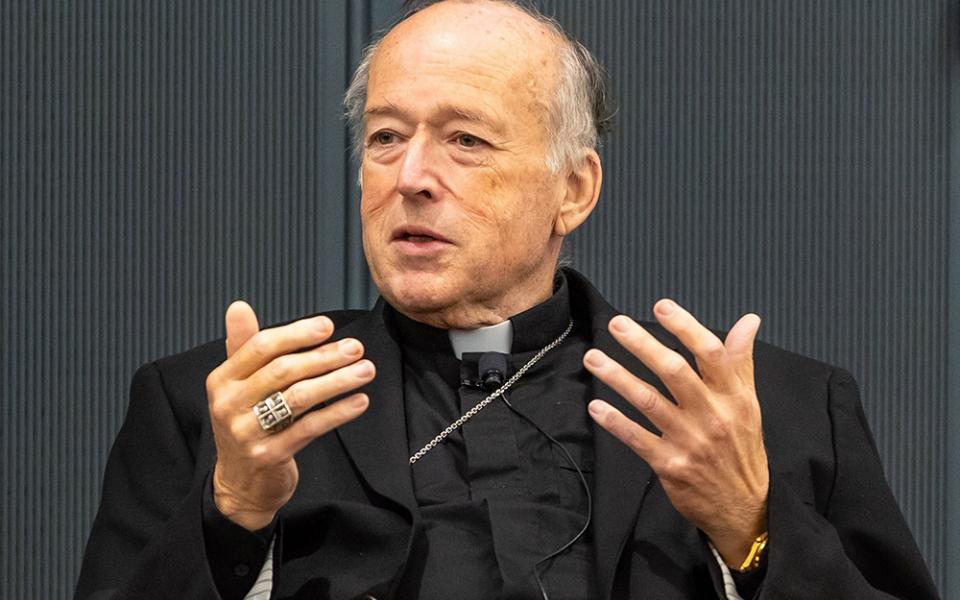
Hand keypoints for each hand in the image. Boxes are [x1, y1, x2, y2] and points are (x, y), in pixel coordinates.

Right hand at [207, 301, 373, 530]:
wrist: (240, 486)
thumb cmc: (246, 426)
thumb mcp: (237, 387)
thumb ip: (243, 347)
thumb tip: (238, 306)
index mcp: (222, 380)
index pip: (261, 346)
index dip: (296, 334)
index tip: (328, 326)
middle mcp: (230, 404)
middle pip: (283, 370)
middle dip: (324, 356)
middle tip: (356, 348)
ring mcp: (248, 432)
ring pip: (299, 397)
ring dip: (337, 380)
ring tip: (365, 370)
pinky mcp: (269, 455)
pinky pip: (310, 427)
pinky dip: (338, 412)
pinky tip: (360, 401)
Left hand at [583, 299, 767, 566]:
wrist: (744, 508)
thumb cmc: (742, 449)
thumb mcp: (749, 404)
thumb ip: (741, 361)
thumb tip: (748, 321)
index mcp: (732, 397)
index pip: (710, 353)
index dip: (685, 327)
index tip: (662, 306)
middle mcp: (712, 416)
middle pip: (674, 372)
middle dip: (642, 345)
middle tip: (617, 324)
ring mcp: (689, 441)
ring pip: (648, 401)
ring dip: (618, 377)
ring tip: (593, 357)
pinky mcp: (670, 465)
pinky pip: (636, 438)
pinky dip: (614, 421)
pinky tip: (595, 405)